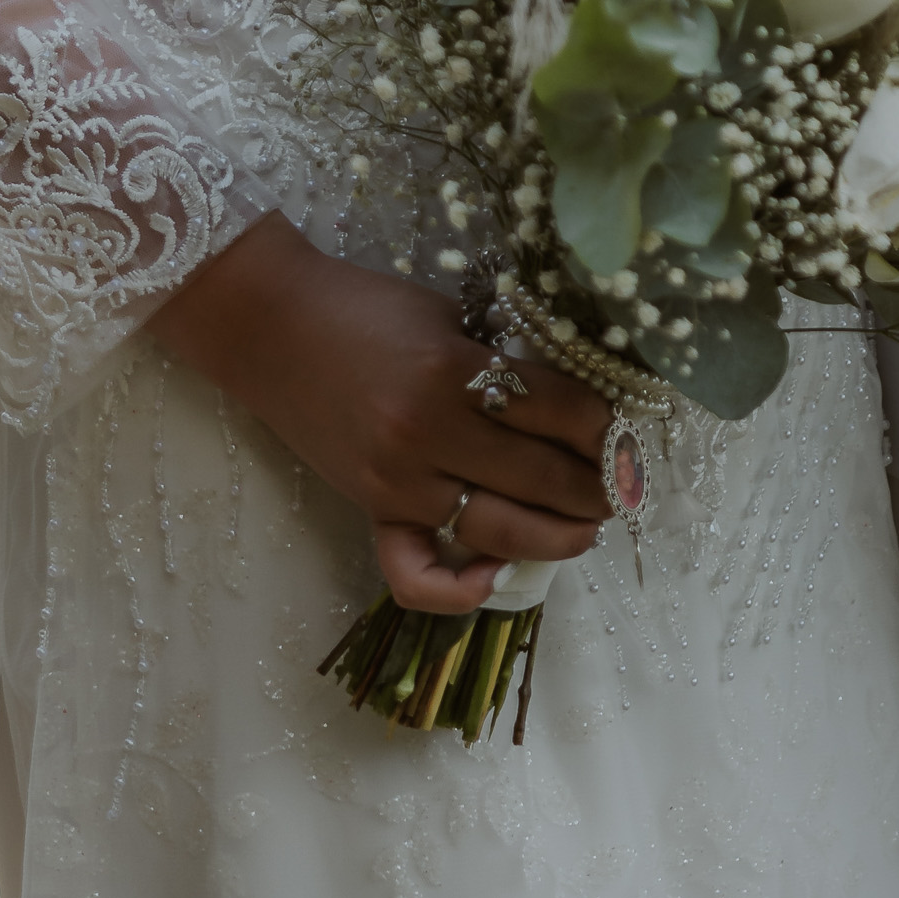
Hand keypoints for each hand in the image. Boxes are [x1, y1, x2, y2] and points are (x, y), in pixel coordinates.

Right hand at [148, 213, 612, 613]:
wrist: (271, 324)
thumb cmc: (366, 307)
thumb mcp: (449, 317)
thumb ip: (502, 361)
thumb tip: (576, 404)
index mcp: (454, 373)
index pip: (560, 412)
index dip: (606, 428)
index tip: (628, 433)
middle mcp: (427, 435)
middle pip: (541, 478)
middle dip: (598, 487)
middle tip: (624, 485)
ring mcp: (396, 481)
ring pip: (500, 530)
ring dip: (559, 536)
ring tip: (589, 525)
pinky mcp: (369, 509)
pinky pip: (415, 574)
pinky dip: (460, 589)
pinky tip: (497, 575)